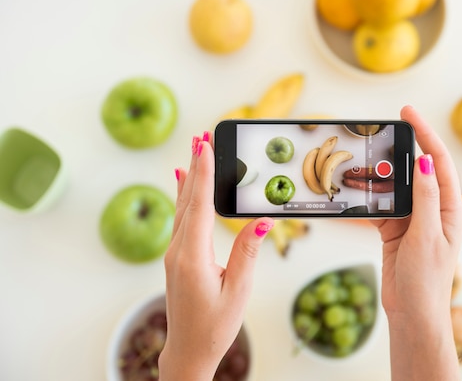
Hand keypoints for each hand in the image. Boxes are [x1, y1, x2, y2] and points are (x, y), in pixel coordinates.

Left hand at [159, 133, 273, 380]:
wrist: (189, 350)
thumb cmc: (214, 325)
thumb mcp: (238, 289)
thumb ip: (248, 252)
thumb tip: (263, 220)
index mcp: (193, 257)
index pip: (200, 205)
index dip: (204, 173)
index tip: (204, 145)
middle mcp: (179, 250)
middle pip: (188, 199)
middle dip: (196, 165)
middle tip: (201, 135)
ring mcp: (175, 253)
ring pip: (183, 206)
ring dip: (190, 176)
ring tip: (195, 149)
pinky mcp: (178, 256)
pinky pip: (180, 218)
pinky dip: (183, 195)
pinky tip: (180, 180)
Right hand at [371, 105, 461, 380]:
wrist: (412, 313)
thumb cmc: (428, 280)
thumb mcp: (428, 235)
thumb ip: (425, 198)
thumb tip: (424, 161)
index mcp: (449, 208)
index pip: (438, 162)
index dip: (425, 134)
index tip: (408, 113)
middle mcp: (433, 209)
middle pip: (417, 168)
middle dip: (402, 146)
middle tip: (383, 128)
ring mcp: (413, 219)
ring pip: (397, 185)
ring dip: (382, 172)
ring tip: (365, 156)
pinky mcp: (395, 230)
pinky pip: (382, 205)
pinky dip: (371, 196)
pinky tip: (358, 188)